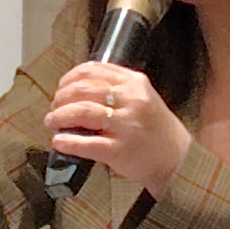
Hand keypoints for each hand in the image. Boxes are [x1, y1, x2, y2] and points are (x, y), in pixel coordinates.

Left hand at [47, 59, 192, 192]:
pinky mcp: (120, 150)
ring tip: (52, 122)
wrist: (177, 158)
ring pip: (82, 112)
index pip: (91, 70)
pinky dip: (67, 142)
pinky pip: (86, 143)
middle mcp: (131, 100)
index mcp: (134, 83)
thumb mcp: (141, 97)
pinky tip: (58, 141)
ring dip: (59, 116)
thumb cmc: (154, 128)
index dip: (69, 79)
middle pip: (82, 90)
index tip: (61, 88)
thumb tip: (75, 86)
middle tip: (54, 108)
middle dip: (61, 98)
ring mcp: (126, 125)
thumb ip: (115, 87)